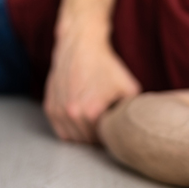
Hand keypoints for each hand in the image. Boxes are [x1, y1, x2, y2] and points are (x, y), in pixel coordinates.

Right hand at [43, 27, 140, 142]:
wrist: (81, 45)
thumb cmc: (105, 65)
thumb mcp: (129, 87)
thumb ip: (133, 110)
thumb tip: (138, 126)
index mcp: (91, 113)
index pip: (103, 140)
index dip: (111, 137)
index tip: (116, 129)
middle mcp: (71, 114)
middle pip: (87, 142)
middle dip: (98, 137)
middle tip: (107, 125)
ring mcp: (58, 111)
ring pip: (73, 139)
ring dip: (84, 135)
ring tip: (95, 122)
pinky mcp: (50, 107)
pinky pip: (60, 130)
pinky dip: (70, 129)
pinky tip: (81, 119)